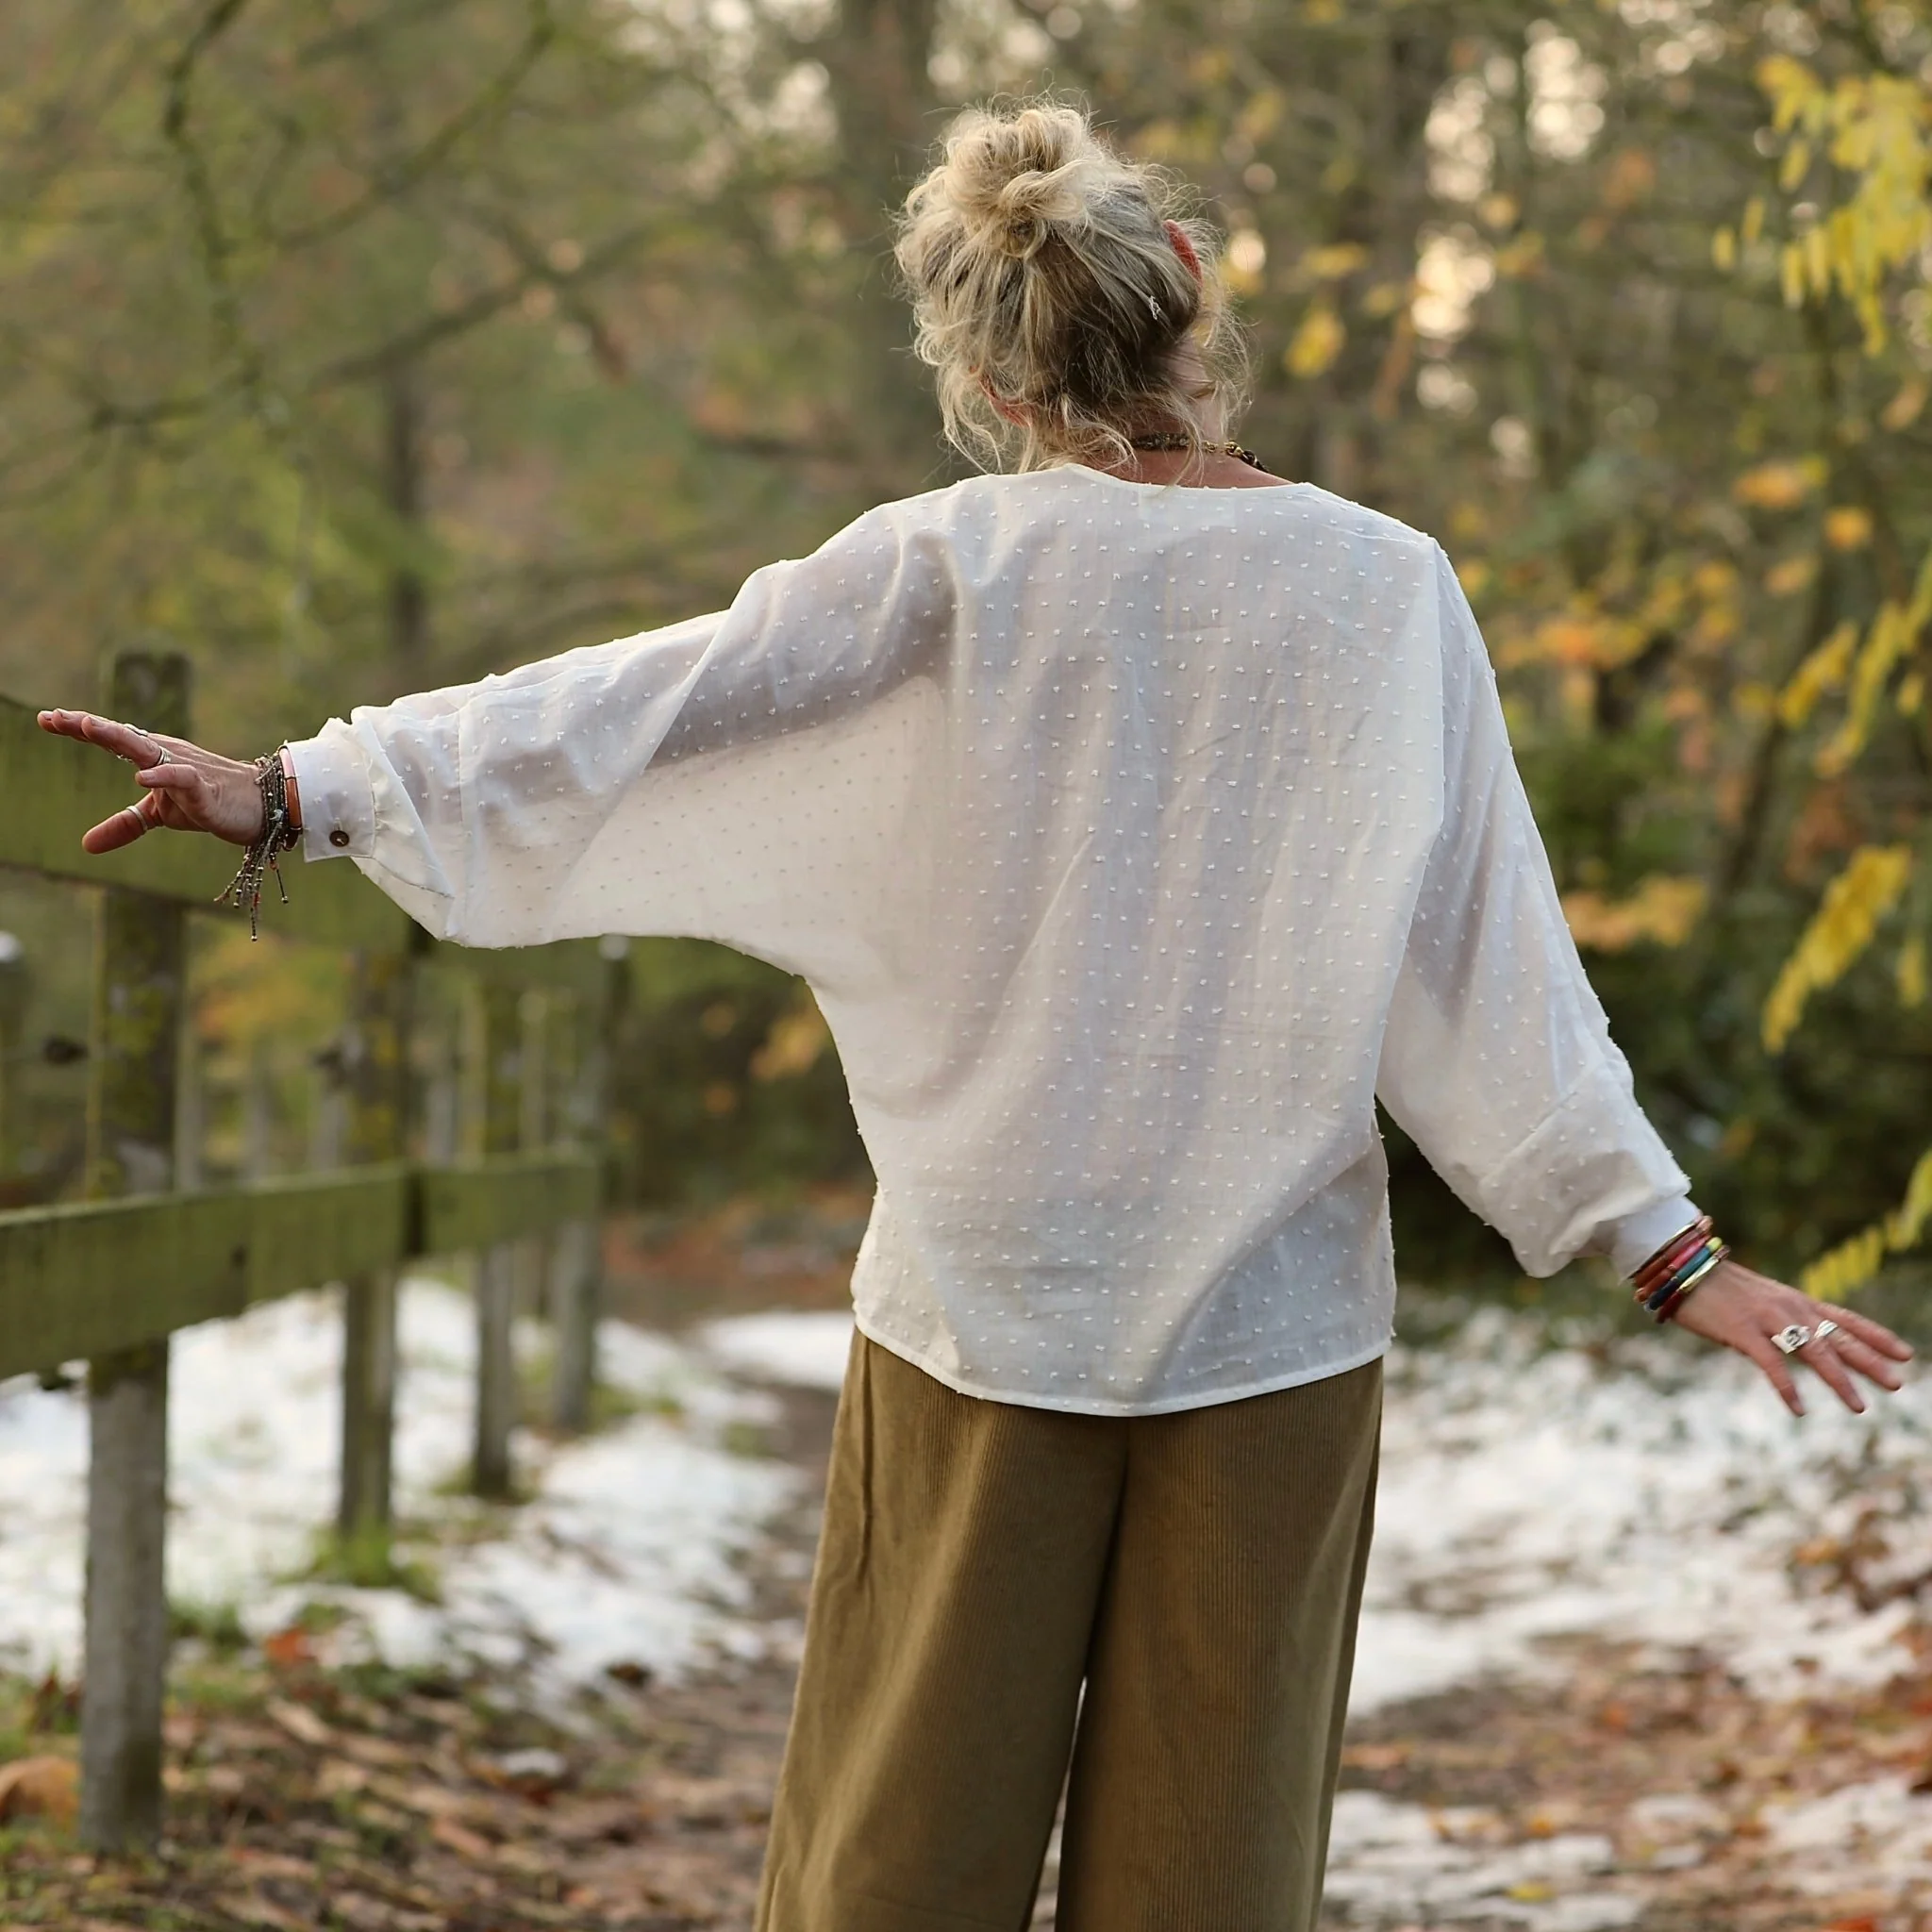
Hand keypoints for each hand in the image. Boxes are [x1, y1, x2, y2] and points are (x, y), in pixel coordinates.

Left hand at [36, 710, 264, 850]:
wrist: (261, 806)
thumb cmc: (208, 802)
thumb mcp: (160, 815)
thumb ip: (124, 825)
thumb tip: (85, 845)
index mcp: (152, 758)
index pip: (112, 739)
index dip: (79, 728)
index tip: (46, 719)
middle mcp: (165, 756)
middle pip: (122, 736)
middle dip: (88, 725)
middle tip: (55, 717)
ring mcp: (185, 769)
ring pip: (147, 749)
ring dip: (117, 736)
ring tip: (87, 727)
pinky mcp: (205, 789)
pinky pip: (181, 778)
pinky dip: (162, 776)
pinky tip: (140, 777)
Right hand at [1668, 1255, 1911, 1414]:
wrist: (1679, 1268)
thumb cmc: (1713, 1287)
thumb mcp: (1758, 1300)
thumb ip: (1781, 1319)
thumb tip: (1796, 1341)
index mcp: (1794, 1300)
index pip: (1845, 1319)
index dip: (1877, 1336)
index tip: (1905, 1353)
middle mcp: (1789, 1308)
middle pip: (1838, 1338)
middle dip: (1870, 1362)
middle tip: (1897, 1384)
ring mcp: (1767, 1318)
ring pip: (1813, 1352)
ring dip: (1838, 1380)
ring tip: (1858, 1406)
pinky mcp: (1742, 1331)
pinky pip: (1771, 1363)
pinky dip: (1786, 1387)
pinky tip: (1798, 1408)